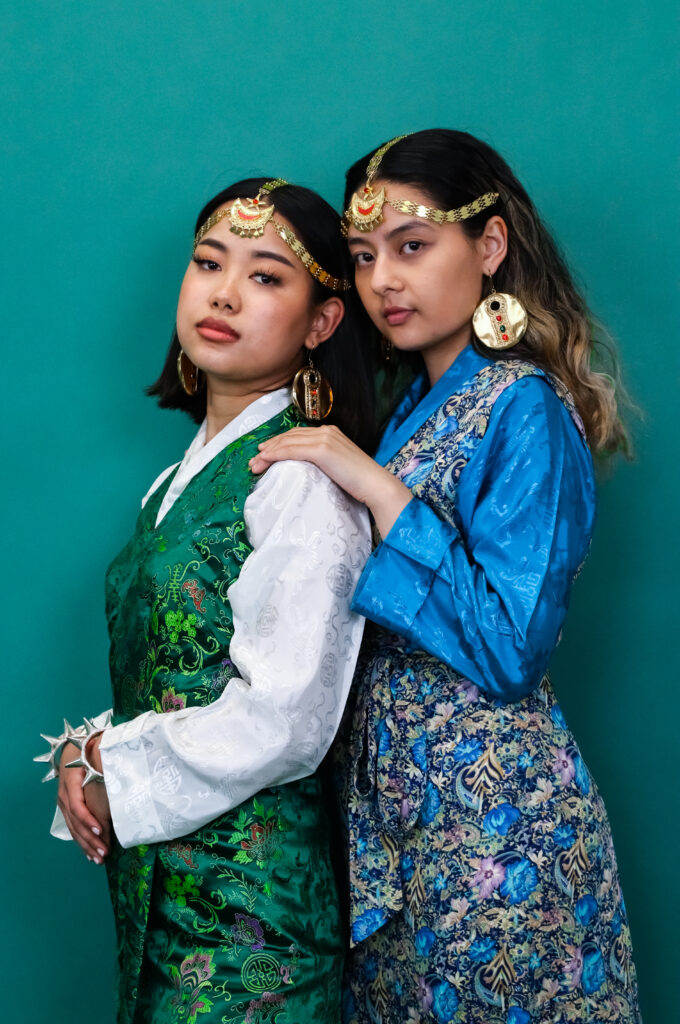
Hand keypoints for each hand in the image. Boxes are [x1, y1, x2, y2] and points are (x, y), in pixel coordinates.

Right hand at [57, 740, 111, 863]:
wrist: (71, 750)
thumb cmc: (86, 751)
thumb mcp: (93, 753)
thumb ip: (103, 763)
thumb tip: (122, 770)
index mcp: (70, 782)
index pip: (77, 805)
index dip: (88, 819)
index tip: (101, 830)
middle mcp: (64, 795)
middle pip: (75, 822)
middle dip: (89, 839)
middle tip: (104, 853)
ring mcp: (63, 803)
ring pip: (73, 829)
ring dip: (86, 845)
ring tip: (98, 859)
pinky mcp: (66, 809)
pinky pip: (73, 829)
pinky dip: (82, 842)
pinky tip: (89, 854)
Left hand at [249, 425, 411, 537]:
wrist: (375, 485)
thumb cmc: (360, 483)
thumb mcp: (338, 467)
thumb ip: (323, 463)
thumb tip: (306, 471)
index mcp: (330, 433)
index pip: (298, 434)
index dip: (278, 443)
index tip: (264, 454)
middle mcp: (326, 431)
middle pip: (289, 436)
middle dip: (269, 447)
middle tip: (254, 461)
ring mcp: (325, 438)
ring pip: (287, 442)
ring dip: (268, 453)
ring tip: (255, 465)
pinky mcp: (323, 450)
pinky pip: (292, 450)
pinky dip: (276, 454)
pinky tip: (265, 460)